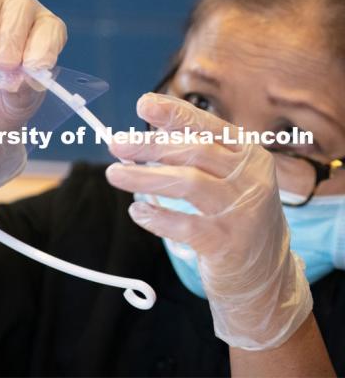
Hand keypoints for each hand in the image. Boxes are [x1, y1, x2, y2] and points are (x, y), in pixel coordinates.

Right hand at [0, 0, 67, 187]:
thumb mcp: (16, 107)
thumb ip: (24, 91)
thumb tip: (23, 76)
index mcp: (41, 36)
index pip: (50, 27)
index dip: (44, 44)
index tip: (33, 66)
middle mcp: (16, 15)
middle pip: (20, 7)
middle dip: (12, 39)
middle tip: (3, 67)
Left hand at [106, 93, 311, 349]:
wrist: (265, 274)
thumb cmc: (237, 216)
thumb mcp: (227, 179)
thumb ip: (196, 154)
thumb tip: (151, 130)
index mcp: (249, 155)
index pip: (209, 126)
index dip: (175, 113)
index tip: (143, 104)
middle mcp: (251, 178)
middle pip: (195, 151)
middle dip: (150, 145)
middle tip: (116, 143)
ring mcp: (242, 211)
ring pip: (188, 183)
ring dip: (145, 176)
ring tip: (113, 174)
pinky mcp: (227, 242)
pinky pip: (183, 224)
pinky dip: (156, 216)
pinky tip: (137, 211)